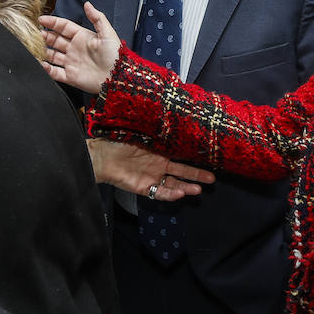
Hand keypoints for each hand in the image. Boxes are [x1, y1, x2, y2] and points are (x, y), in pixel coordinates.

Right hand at [39, 2, 120, 93]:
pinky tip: (39, 63)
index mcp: (82, 37)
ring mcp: (72, 63)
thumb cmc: (115, 54)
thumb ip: (97, 17)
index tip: (41, 19)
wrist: (118, 77)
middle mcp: (75, 49)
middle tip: (33, 33)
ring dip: (42, 51)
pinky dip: (46, 69)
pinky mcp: (71, 77)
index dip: (52, 22)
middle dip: (44, 36)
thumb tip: (87, 4)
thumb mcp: (107, 32)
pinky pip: (55, 72)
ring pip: (52, 55)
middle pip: (55, 40)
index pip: (63, 27)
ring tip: (32, 47)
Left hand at [87, 139, 213, 200]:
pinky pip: (159, 193)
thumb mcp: (141, 131)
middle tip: (212, 178)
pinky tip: (180, 193)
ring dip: (186, 187)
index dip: (194, 158)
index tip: (209, 158)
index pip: (181, 155)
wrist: (100, 155)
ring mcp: (152, 176)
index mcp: (160, 150)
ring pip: (173, 184)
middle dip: (197, 176)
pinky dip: (170, 194)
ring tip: (198, 189)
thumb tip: (175, 119)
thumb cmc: (118, 140)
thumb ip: (158, 131)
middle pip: (182, 172)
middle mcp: (158, 165)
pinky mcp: (143, 187)